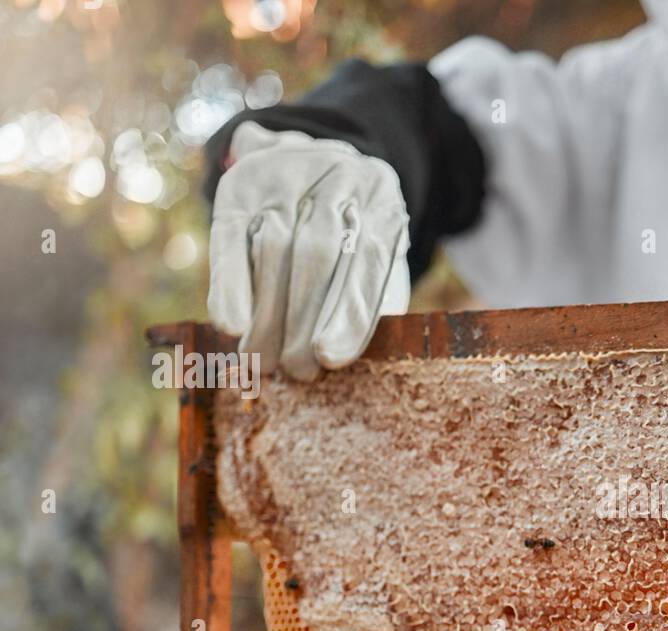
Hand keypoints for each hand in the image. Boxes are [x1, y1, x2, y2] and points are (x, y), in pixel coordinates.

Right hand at [207, 122, 410, 380]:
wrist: (314, 165)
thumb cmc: (356, 235)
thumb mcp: (382, 255)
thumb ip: (377, 296)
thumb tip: (354, 352)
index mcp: (381, 198)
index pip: (368, 260)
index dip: (348, 313)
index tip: (330, 358)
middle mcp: (337, 176)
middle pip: (317, 254)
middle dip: (303, 321)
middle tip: (298, 372)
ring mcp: (286, 174)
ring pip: (274, 248)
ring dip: (267, 315)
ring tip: (265, 364)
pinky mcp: (241, 186)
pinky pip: (230, 238)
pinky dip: (229, 285)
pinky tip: (230, 325)